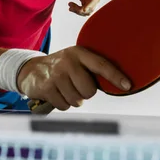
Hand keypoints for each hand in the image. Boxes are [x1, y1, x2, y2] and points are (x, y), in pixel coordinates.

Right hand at [16, 46, 131, 110]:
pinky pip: (64, 106)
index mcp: (79, 53)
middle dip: (85, 93)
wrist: (31, 70)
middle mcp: (68, 62)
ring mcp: (55, 74)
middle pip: (89, 90)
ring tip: (64, 88)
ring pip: (76, 100)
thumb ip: (92, 70)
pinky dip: (62, 103)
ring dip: (72, 99)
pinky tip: (55, 93)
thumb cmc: (62, 68)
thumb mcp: (76, 61)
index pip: (101, 65)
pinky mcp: (46, 87)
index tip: (127, 85)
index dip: (115, 76)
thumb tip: (118, 84)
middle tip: (76, 86)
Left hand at [68, 0, 100, 15]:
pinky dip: (76, 10)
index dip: (91, 5)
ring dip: (78, 11)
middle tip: (71, 6)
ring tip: (70, 6)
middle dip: (82, 10)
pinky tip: (70, 6)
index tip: (83, 10)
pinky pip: (82, 9)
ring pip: (86, 11)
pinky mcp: (84, 0)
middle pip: (91, 7)